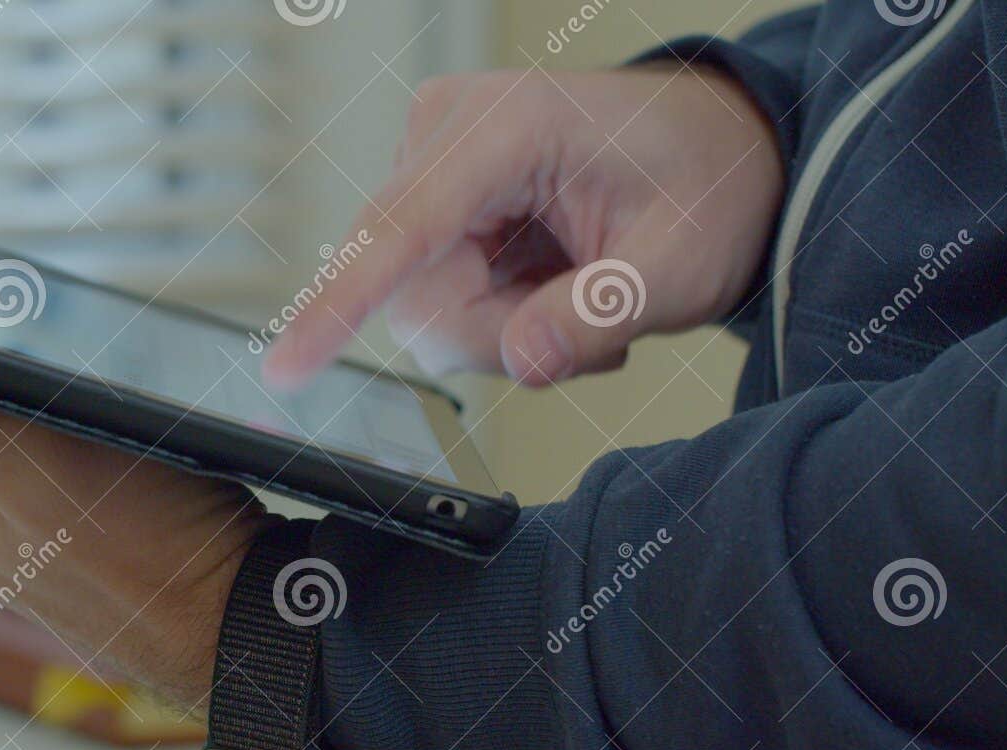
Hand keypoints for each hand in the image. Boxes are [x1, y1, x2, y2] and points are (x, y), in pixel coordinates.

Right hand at [263, 64, 783, 388]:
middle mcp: (451, 132)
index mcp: (510, 125)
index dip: (342, 304)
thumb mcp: (680, 262)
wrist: (719, 152)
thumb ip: (602, 314)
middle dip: (496, 335)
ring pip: (423, 306)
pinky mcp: (435, 198)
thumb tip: (523, 361)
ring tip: (582, 299)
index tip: (287, 367)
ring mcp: (434, 164)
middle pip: (415, 292)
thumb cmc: (706, 183)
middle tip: (588, 328)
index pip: (403, 228)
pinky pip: (435, 296)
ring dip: (502, 330)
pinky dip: (498, 316)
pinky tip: (555, 288)